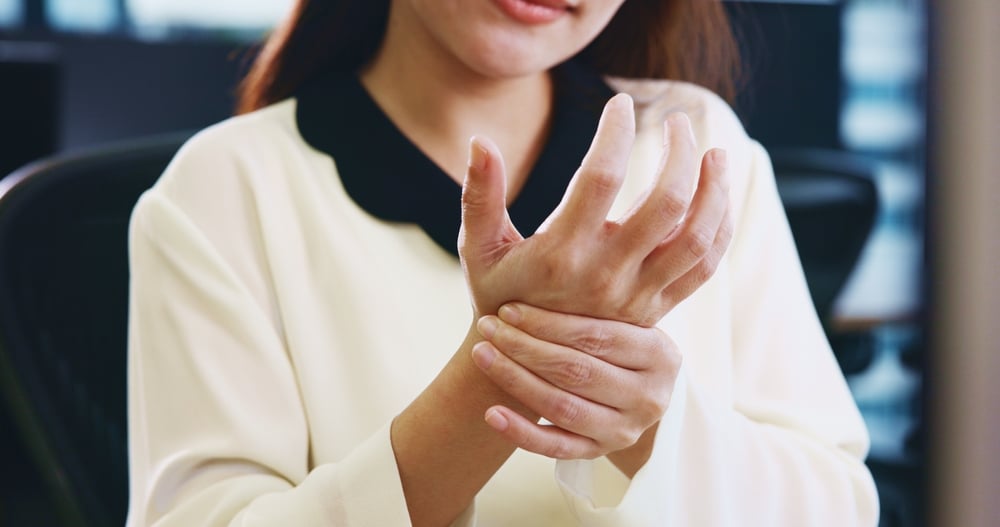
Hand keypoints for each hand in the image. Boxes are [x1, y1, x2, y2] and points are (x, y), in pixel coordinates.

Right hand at [459, 94, 732, 326]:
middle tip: (677, 122)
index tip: (620, 104)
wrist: (527, 365)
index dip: (616, 132)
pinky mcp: (657, 308)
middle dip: (679, 152)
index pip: (601, 178)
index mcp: (560, 254)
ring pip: (697, 238)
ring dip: (714, 190)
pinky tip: (717, 195)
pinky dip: (719, 227)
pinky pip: (704, 266)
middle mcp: (605, 275)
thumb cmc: (498, 295)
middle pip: (666, 203)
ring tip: (716, 153)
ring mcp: (637, 295)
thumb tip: (479, 141)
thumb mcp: (478, 248)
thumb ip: (480, 194)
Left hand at [470, 302, 680, 465]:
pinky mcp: (599, 453)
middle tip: (487, 326)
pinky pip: (555, 448)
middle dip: (525, 347)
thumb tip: (575, 227)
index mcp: (660, 353)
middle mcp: (650, 396)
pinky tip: (491, 413)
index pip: (598, 337)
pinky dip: (521, 432)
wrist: (629, 385)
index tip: (508, 308)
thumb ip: (601, 283)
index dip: (549, 323)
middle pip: (578, 371)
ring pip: (563, 407)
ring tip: (482, 354)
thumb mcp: (620, 310)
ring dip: (516, 381)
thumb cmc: (613, 334)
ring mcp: (625, 430)